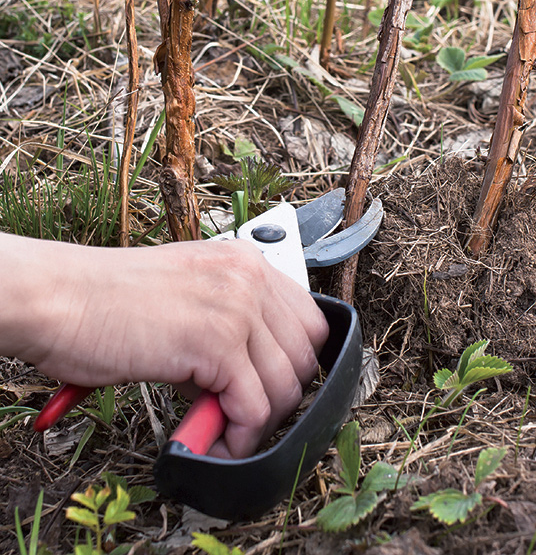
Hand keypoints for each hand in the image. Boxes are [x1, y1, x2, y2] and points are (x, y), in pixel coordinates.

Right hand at [0, 234, 328, 457]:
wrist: (61, 298)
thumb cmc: (107, 302)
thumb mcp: (187, 296)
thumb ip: (227, 323)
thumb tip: (252, 378)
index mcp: (243, 261)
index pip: (308, 321)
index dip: (291, 364)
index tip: (266, 389)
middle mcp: (248, 277)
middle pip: (304, 356)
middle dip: (278, 396)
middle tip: (239, 416)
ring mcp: (236, 307)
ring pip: (286, 387)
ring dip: (256, 422)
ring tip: (219, 431)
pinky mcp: (216, 343)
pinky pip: (255, 409)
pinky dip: (238, 438)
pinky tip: (210, 440)